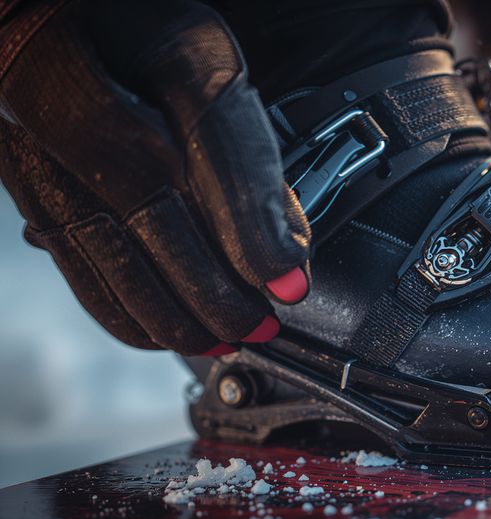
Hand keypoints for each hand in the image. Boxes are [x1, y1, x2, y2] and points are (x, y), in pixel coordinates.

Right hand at [0, 0, 310, 354]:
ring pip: (104, 243)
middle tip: (261, 326)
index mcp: (141, 41)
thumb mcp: (204, 64)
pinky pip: (69, 254)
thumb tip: (285, 242)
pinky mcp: (19, 174)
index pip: (209, 137)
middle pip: (151, 207)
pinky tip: (160, 330)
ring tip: (223, 339)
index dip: (254, 220)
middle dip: (214, 285)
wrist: (48, 19)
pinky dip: (120, 304)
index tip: (289, 281)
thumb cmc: (136, 30)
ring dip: (170, 308)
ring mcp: (32, 139)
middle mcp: (68, 89)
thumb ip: (244, 148)